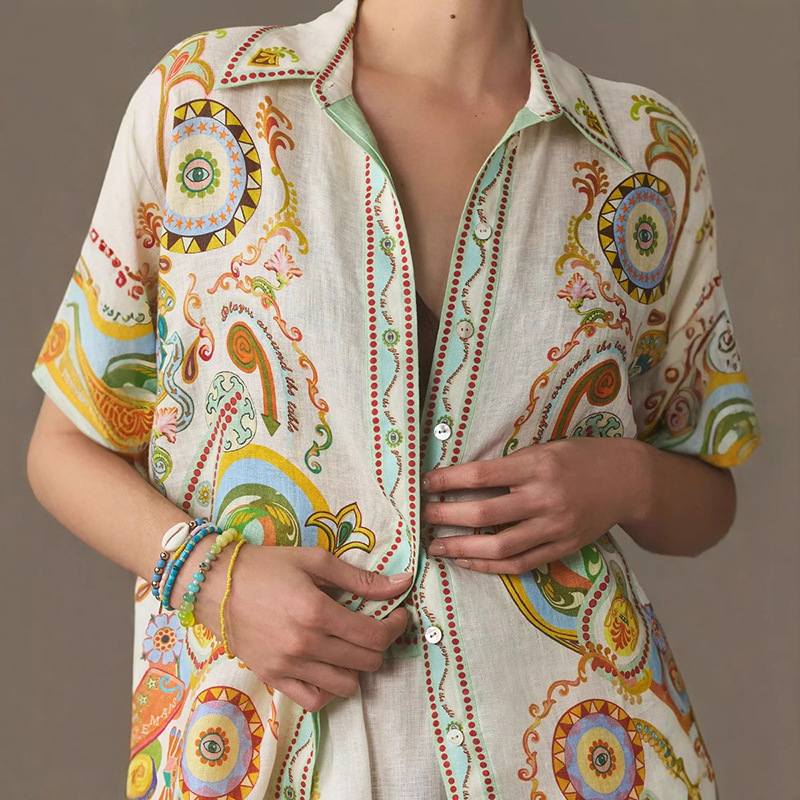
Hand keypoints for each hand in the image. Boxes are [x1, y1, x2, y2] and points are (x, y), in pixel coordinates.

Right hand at [186, 545, 413, 711]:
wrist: (213, 585)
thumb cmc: (266, 566)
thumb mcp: (315, 560)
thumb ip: (359, 577)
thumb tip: (402, 583)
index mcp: (317, 612)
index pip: (374, 635)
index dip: (395, 627)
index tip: (398, 614)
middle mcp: (305, 645)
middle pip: (365, 662)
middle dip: (381, 644)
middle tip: (377, 626)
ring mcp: (288, 666)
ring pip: (346, 686)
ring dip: (358, 668)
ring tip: (352, 647)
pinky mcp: (273, 678)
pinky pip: (314, 700)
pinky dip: (330, 689)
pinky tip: (329, 667)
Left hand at [420, 437, 647, 573]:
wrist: (629, 480)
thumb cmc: (581, 457)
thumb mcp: (545, 448)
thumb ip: (510, 464)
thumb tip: (462, 478)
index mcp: (537, 466)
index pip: (480, 475)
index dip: (447, 481)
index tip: (425, 484)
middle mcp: (544, 498)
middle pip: (483, 512)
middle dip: (445, 516)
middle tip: (422, 517)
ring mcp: (555, 527)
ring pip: (499, 546)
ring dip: (461, 548)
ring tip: (437, 546)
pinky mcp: (563, 547)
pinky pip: (520, 563)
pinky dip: (490, 565)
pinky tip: (468, 560)